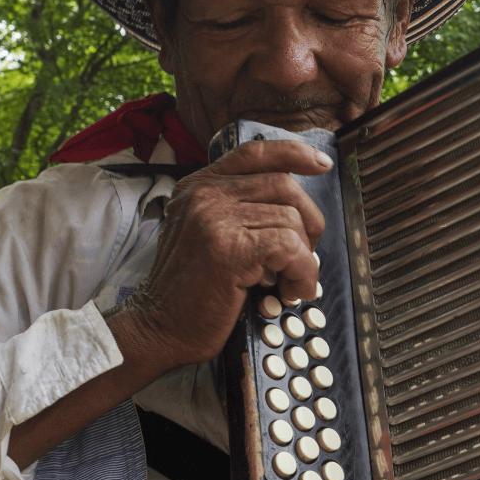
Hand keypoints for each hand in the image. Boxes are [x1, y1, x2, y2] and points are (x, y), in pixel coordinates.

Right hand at [112, 139, 331, 369]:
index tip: (321, 163)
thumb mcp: (206, 233)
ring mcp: (215, 218)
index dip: (294, 153)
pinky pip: (290, 248)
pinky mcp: (229, 248)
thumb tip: (293, 207)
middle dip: (308, 221)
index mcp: (199, 186)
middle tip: (303, 255)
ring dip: (304, 257)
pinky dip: (303, 272)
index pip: (255, 152)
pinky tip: (292, 290)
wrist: (158, 327)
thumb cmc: (190, 289)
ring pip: (291, 219)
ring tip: (291, 282)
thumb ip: (237, 210)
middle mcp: (205, 194)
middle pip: (283, 185)